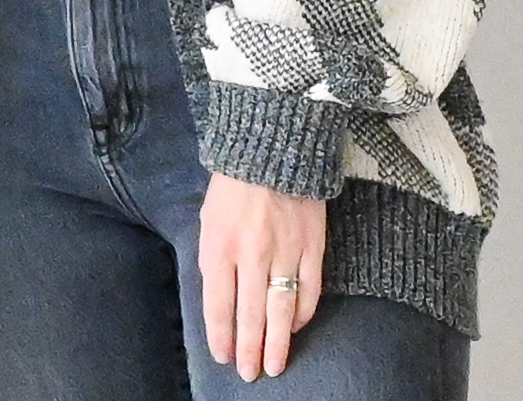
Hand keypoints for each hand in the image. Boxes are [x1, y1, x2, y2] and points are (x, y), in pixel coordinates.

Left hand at [198, 172, 325, 380]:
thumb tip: (221, 299)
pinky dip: (302, 313)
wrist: (273, 149)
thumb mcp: (209, 218)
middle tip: (250, 373)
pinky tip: (294, 328)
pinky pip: (309, 290)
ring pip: (280, 309)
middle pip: (250, 313)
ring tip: (274, 365)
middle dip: (249, 348)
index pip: (218, 302)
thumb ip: (214, 258)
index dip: (221, 334)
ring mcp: (285, 251)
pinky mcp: (313, 247)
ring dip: (277, 342)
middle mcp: (251, 253)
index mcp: (220, 244)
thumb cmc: (233, 184)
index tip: (222, 356)